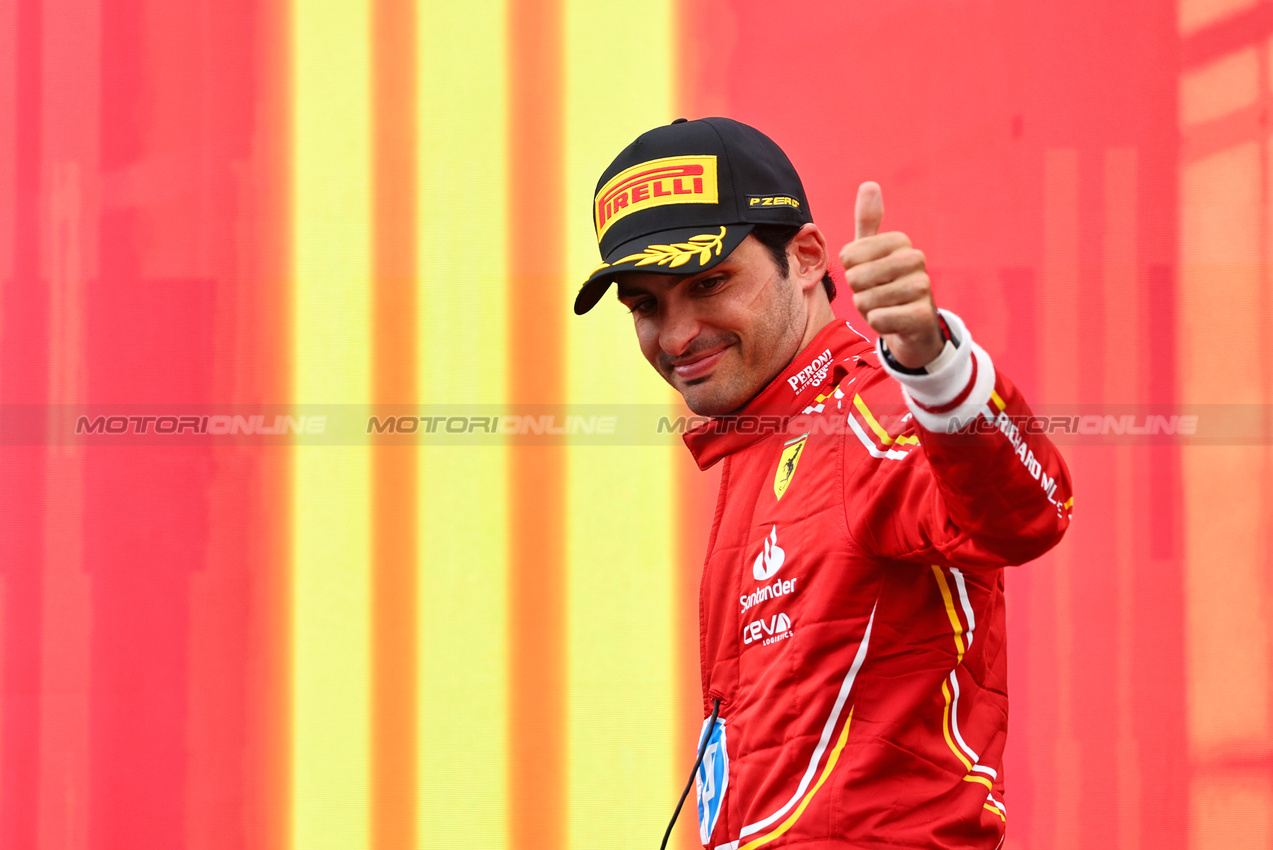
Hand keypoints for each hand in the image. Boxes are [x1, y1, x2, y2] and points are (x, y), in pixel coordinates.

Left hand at [838, 182, 943, 369]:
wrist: (912, 324)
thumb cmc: (885, 283)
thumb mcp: (872, 252)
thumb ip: (868, 221)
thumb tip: (869, 184)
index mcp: (900, 241)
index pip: (848, 256)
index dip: (850, 270)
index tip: (866, 273)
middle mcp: (916, 259)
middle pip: (856, 277)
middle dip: (857, 291)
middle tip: (874, 293)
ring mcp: (922, 288)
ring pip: (865, 300)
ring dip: (867, 308)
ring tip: (883, 305)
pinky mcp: (922, 315)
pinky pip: (878, 319)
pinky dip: (877, 323)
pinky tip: (891, 320)